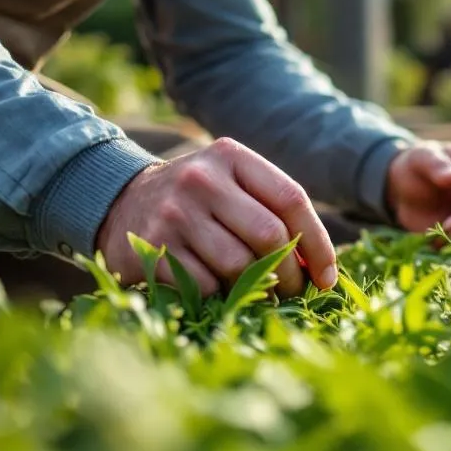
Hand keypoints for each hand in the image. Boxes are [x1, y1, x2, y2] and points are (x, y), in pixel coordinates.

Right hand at [94, 138, 337, 298]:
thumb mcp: (232, 184)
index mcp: (231, 156)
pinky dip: (218, 294)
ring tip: (258, 290)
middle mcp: (202, 178)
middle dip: (292, 273)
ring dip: (256, 287)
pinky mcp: (154, 246)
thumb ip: (273, 211)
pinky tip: (215, 287)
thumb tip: (319, 267)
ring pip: (238, 264)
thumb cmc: (198, 199)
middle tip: (295, 291)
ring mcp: (175, 212)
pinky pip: (206, 285)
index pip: (291, 199)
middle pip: (269, 235)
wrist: (122, 201)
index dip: (318, 243)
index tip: (328, 277)